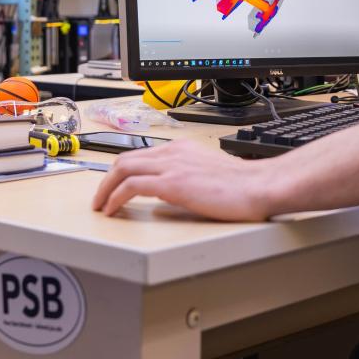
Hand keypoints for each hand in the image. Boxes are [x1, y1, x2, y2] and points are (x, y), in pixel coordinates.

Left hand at [91, 139, 278, 220]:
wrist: (259, 186)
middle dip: (106, 179)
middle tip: (100, 197)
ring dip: (105, 188)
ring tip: (100, 205)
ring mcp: (172, 166)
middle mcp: (173, 153)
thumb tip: (168, 191)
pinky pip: (132, 187)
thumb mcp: (207, 172)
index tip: (113, 185)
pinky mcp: (172, 184)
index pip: (140, 154)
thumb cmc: (242, 185)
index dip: (121, 171)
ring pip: (123, 169)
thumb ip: (186, 175)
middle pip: (125, 158)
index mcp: (182, 148)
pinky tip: (112, 209)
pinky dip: (115, 197)